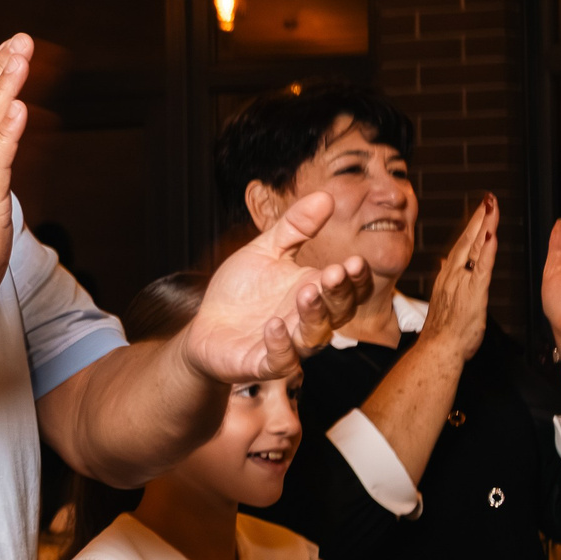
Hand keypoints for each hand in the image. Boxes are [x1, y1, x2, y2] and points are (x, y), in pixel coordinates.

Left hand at [181, 192, 373, 381]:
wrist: (204, 326)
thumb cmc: (240, 290)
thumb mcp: (265, 251)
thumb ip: (295, 227)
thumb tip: (325, 196)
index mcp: (313, 291)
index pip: (349, 288)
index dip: (356, 278)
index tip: (354, 260)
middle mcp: (307, 320)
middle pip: (339, 312)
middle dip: (339, 292)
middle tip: (334, 272)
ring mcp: (288, 344)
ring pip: (314, 337)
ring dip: (314, 315)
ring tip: (307, 292)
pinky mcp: (262, 363)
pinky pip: (280, 360)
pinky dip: (280, 345)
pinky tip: (274, 325)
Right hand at [425, 197, 498, 363]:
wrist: (438, 348)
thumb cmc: (443, 331)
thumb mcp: (444, 298)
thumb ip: (447, 278)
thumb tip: (444, 261)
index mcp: (449, 276)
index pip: (462, 245)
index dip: (472, 226)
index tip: (480, 210)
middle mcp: (453, 274)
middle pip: (467, 240)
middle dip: (478, 218)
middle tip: (488, 199)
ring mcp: (462, 282)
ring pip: (473, 249)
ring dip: (483, 226)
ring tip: (490, 208)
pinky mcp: (473, 292)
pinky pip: (482, 267)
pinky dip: (486, 250)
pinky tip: (491, 235)